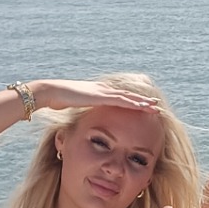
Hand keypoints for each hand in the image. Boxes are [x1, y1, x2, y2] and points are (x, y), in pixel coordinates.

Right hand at [32, 79, 162, 114]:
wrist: (51, 93)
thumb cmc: (59, 101)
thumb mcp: (74, 107)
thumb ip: (81, 110)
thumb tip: (83, 117)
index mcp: (99, 93)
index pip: (120, 97)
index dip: (133, 101)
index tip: (145, 106)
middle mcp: (104, 90)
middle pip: (128, 96)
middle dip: (143, 101)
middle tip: (157, 106)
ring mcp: (103, 92)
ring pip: (128, 97)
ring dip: (143, 102)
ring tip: (156, 107)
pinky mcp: (101, 96)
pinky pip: (121, 100)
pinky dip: (133, 103)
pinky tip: (143, 106)